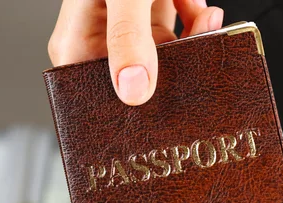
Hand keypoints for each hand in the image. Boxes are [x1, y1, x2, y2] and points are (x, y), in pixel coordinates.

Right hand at [48, 0, 223, 104]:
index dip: (125, 109)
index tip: (157, 112)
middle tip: (194, 61)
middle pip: (139, 77)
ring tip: (206, 23)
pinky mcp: (151, 14)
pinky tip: (200, 9)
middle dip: (172, 69)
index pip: (96, 94)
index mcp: (77, 44)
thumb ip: (128, 36)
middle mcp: (102, 41)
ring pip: (164, 54)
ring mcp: (129, 28)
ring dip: (191, 42)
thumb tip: (134, 89)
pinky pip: (176, 29)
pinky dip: (193, 21)